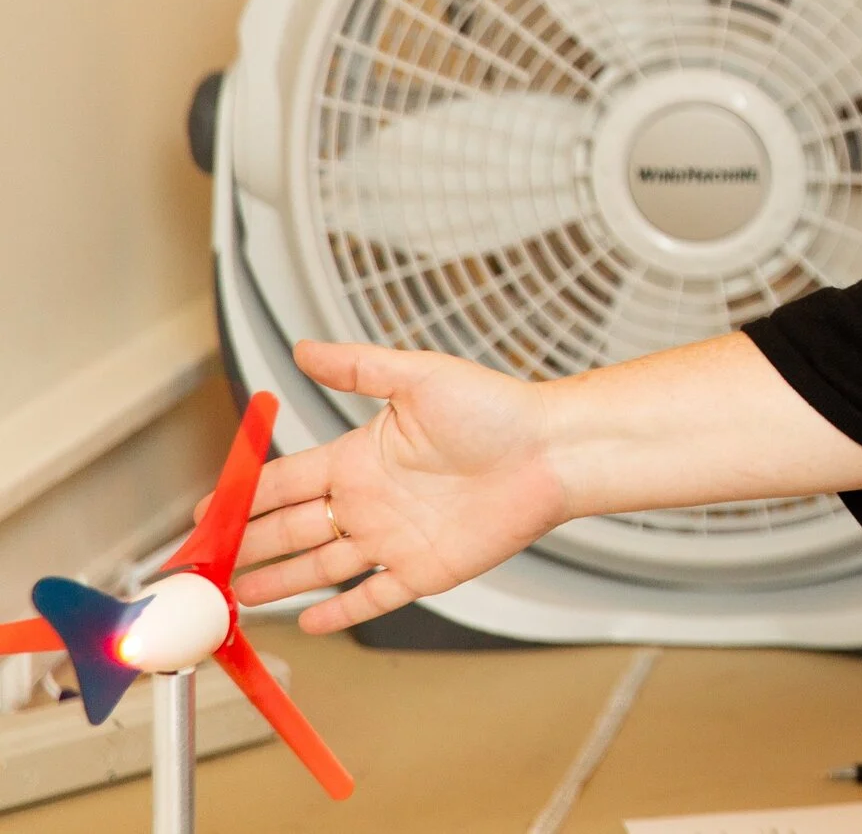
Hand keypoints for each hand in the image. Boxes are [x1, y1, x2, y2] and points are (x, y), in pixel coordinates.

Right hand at [224, 340, 568, 634]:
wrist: (551, 451)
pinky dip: (340, 611)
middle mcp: (370, 500)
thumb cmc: (496, 409)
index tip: (203, 513)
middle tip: (200, 569)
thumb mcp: (420, 377)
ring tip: (236, 599)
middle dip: (243, 548)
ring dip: (278, 583)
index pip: (284, 482)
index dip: (241, 499)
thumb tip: (304, 347)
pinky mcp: (424, 569)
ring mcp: (394, 538)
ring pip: (320, 568)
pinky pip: (372, 596)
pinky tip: (309, 623)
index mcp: (359, 457)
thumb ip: (359, 365)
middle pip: (290, 531)